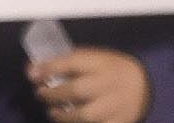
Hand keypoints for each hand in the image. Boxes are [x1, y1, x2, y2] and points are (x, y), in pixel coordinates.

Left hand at [32, 46, 149, 122]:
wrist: (142, 84)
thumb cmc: (107, 68)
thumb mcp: (89, 57)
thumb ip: (63, 62)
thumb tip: (32, 70)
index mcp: (100, 63)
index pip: (71, 63)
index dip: (48, 69)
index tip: (32, 75)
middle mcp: (109, 84)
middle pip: (78, 91)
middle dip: (53, 95)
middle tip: (41, 94)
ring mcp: (116, 106)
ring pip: (87, 116)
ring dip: (63, 116)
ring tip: (53, 112)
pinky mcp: (121, 122)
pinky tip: (68, 122)